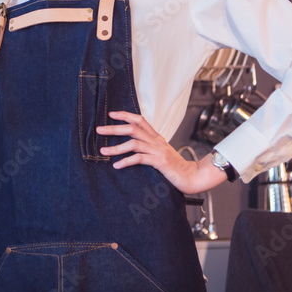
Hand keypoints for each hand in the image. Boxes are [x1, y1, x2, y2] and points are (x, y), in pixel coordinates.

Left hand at [97, 111, 227, 194]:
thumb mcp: (161, 152)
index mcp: (156, 137)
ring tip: (103, 151)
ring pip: (134, 143)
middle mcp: (156, 141)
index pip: (140, 120)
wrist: (192, 176)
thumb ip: (149, 146)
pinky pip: (139, 159)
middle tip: (99, 130)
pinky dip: (126, 161)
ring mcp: (158, 151)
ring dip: (116, 147)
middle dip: (114, 128)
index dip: (125, 115)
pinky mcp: (159, 162)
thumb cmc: (175, 166)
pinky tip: (117, 165)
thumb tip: (132, 145)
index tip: (110, 114)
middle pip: (133, 129)